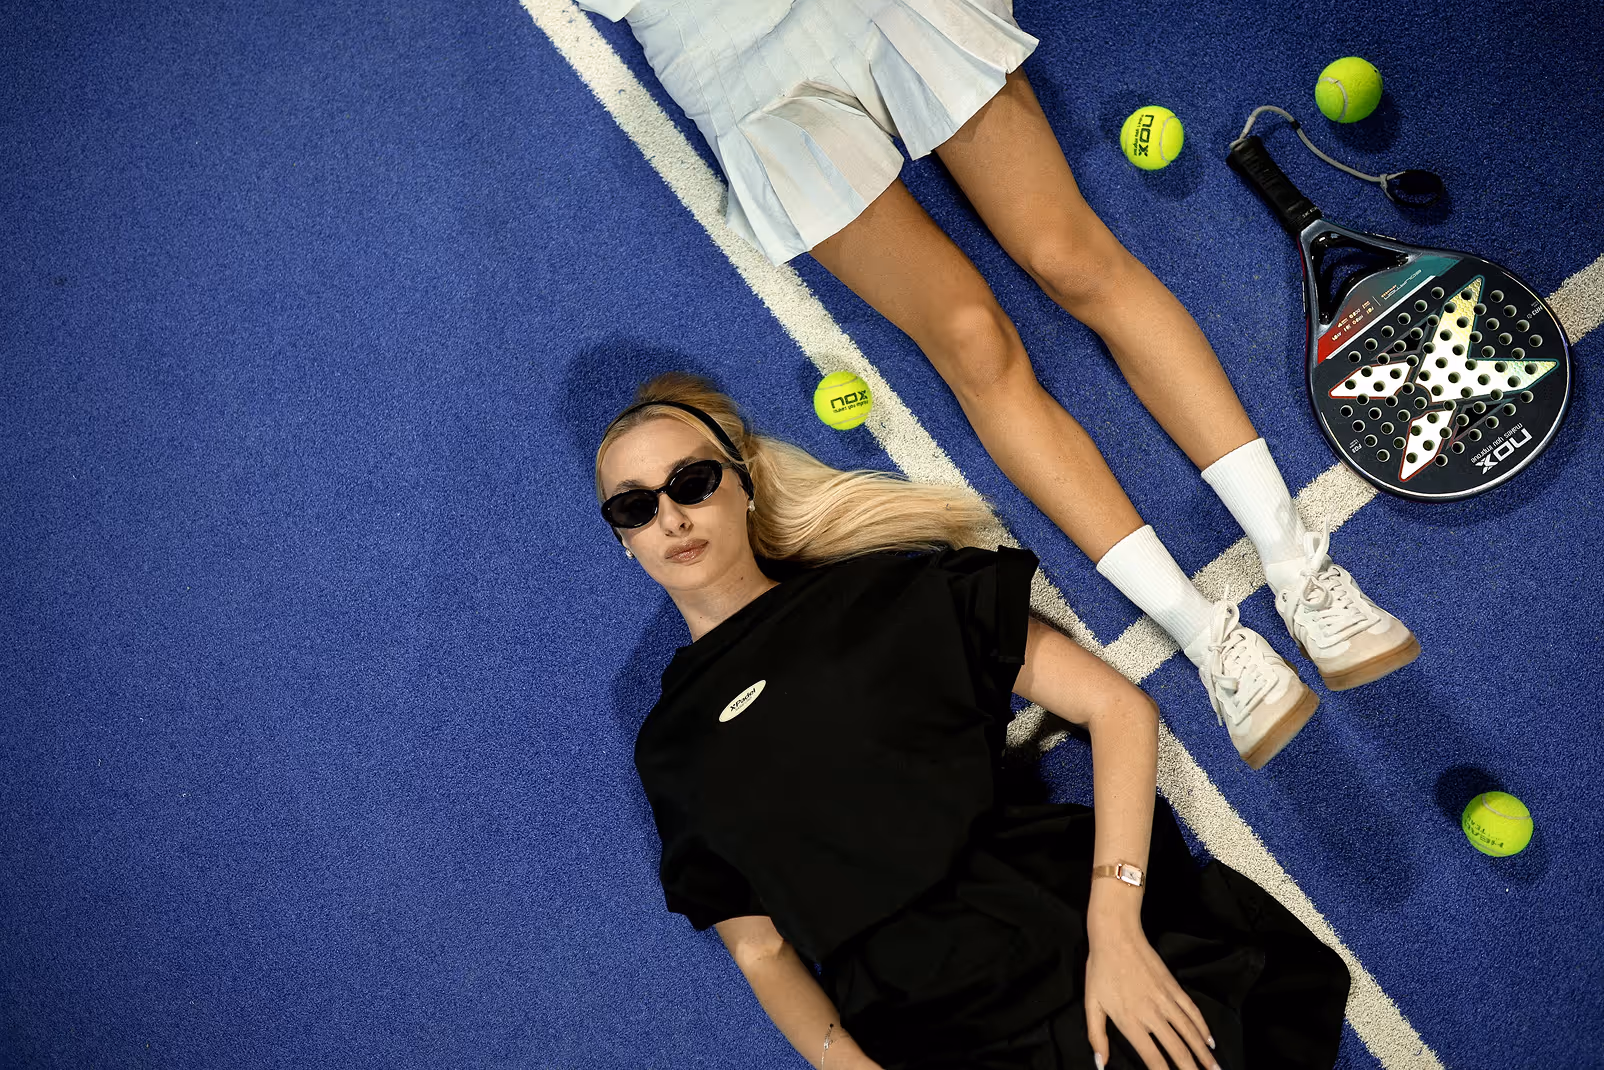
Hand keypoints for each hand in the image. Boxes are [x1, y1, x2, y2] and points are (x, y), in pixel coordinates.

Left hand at [1084, 909, 1217, 1069]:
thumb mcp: (1091, 1004)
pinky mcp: (1174, 987)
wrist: (1116, 936)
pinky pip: (1192, 1011)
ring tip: (1214, 1069)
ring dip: (1204, 1054)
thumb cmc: (1100, 971)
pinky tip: (1210, 1041)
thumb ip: (1096, 1036)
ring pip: (1190, 1032)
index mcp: (1130, 1021)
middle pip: (1178, 1049)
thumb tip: (1100, 1064)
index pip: (1153, 1058)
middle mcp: (1152, 1013)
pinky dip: (1203, 1028)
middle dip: (1192, 1069)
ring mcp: (1166, 999)